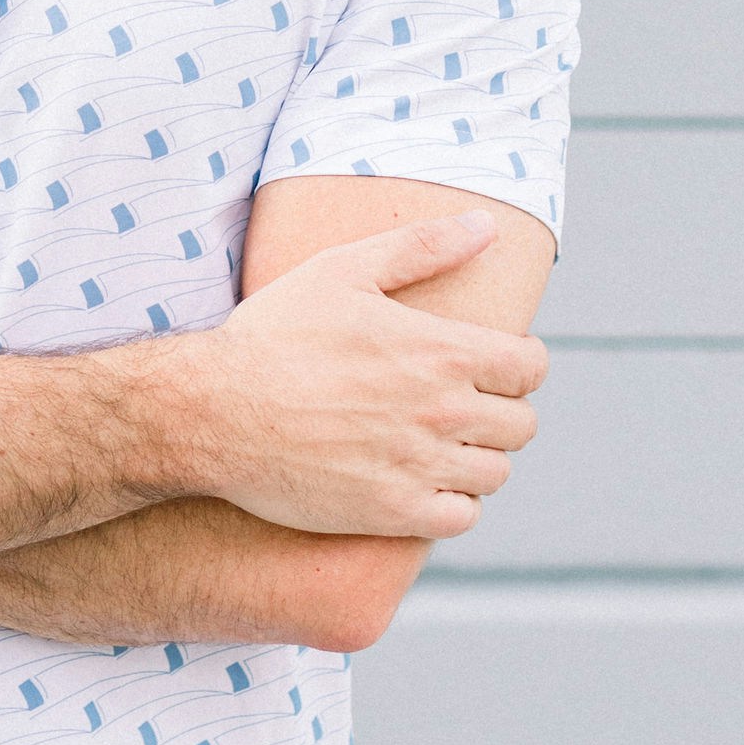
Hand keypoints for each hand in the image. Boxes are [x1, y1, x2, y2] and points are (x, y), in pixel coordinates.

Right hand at [186, 208, 545, 540]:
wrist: (213, 411)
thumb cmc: (273, 335)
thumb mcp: (343, 270)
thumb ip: (422, 246)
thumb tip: (486, 225)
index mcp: (441, 349)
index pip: (530, 368)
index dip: (518, 364)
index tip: (492, 367)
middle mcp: (442, 410)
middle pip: (521, 425)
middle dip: (499, 412)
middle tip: (459, 407)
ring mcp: (420, 465)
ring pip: (495, 473)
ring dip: (477, 459)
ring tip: (440, 446)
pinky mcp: (393, 512)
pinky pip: (461, 518)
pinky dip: (453, 504)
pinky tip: (424, 484)